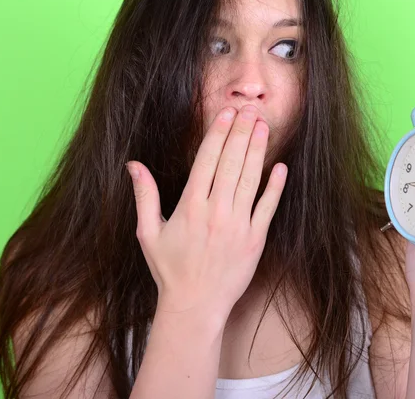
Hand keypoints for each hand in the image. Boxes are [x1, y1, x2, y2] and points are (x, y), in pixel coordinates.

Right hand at [125, 104, 287, 321]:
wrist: (195, 306)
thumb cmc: (170, 269)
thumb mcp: (148, 233)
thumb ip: (144, 196)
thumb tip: (133, 165)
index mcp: (190, 206)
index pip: (207, 160)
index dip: (219, 133)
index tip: (227, 113)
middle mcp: (215, 211)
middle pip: (231, 162)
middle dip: (241, 132)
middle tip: (250, 109)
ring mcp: (238, 224)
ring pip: (250, 179)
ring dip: (258, 150)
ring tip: (263, 126)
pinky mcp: (255, 239)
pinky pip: (267, 207)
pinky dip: (275, 187)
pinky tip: (280, 166)